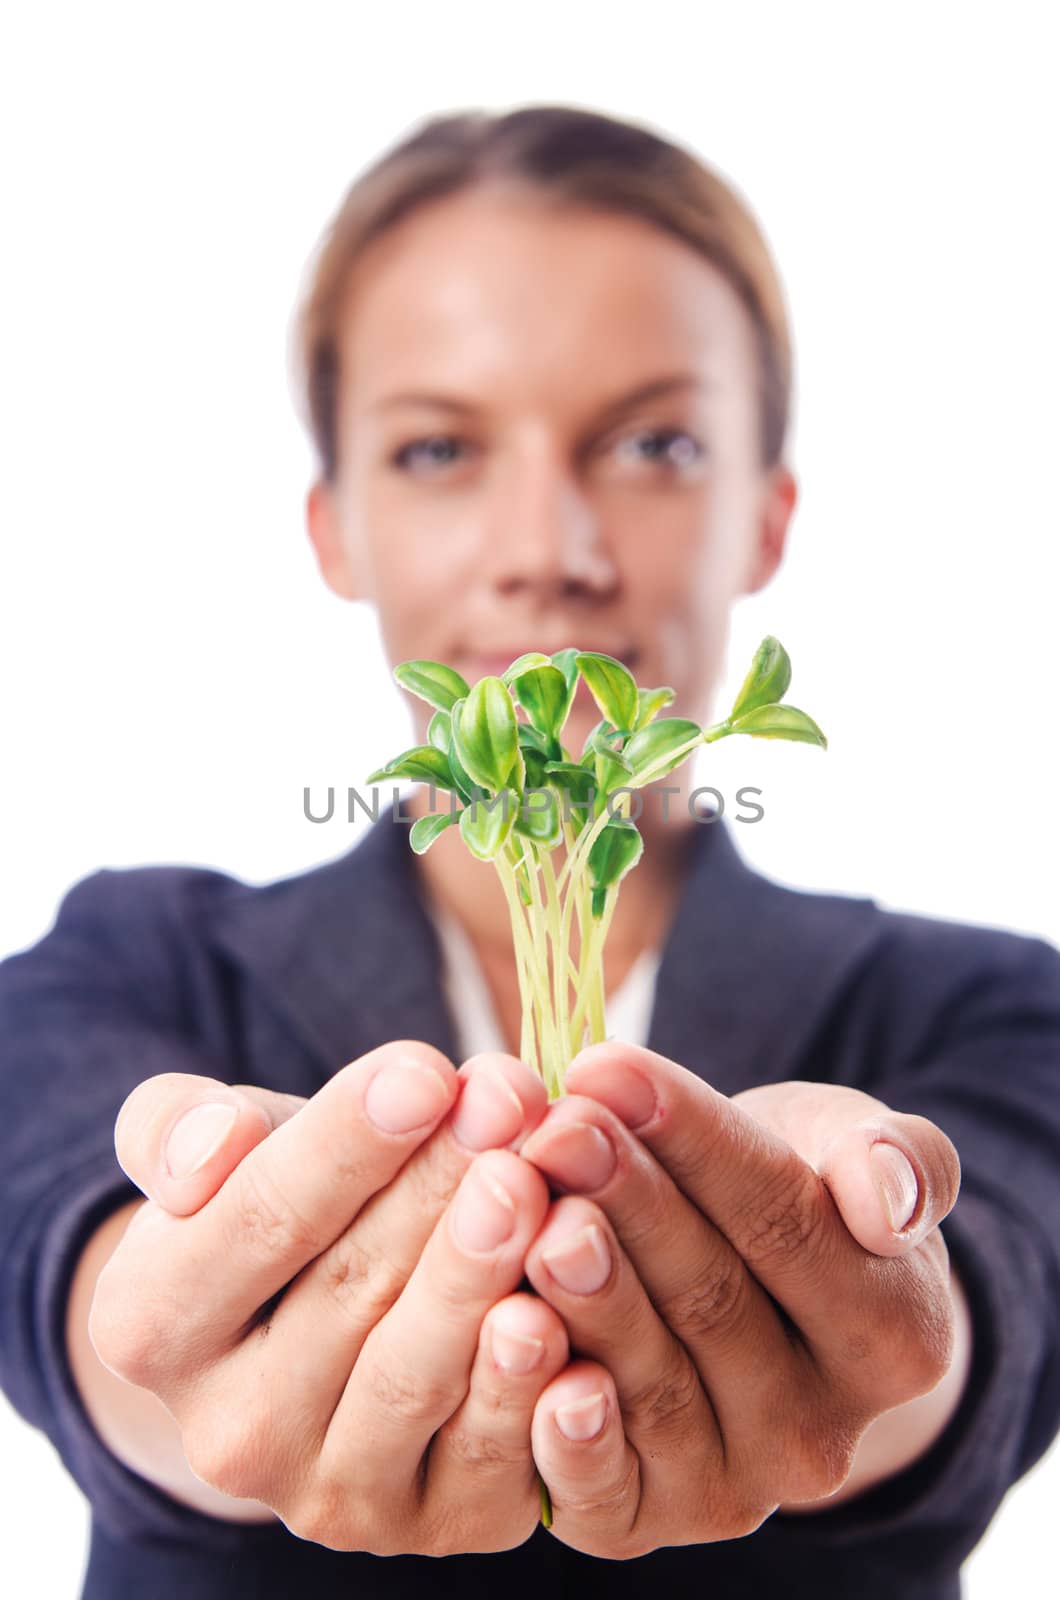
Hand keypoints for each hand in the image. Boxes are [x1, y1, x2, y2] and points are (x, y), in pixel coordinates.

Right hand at [92, 1042, 571, 1553]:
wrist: (323, 1331)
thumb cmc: (278, 1204)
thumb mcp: (217, 1148)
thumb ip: (183, 1128)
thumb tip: (212, 1144)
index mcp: (152, 1326)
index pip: (260, 1218)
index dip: (347, 1141)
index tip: (426, 1070)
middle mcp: (230, 1433)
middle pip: (350, 1289)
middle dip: (438, 1185)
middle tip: (512, 1103)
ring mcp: (333, 1494)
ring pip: (417, 1376)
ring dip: (484, 1277)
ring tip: (541, 1190)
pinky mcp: (434, 1521)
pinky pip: (491, 1457)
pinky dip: (533, 1390)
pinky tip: (573, 1318)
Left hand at [515, 1041, 962, 1557]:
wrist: (749, 1291)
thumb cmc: (798, 1193)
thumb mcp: (854, 1148)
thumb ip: (895, 1160)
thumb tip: (887, 1200)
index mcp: (895, 1337)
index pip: (783, 1219)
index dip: (692, 1139)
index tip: (606, 1065)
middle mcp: (823, 1434)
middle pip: (710, 1299)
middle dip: (622, 1199)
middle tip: (550, 1127)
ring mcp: (737, 1486)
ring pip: (651, 1381)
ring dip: (581, 1289)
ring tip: (523, 1206)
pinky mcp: (649, 1520)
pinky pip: (600, 1483)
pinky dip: (558, 1421)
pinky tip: (514, 1339)